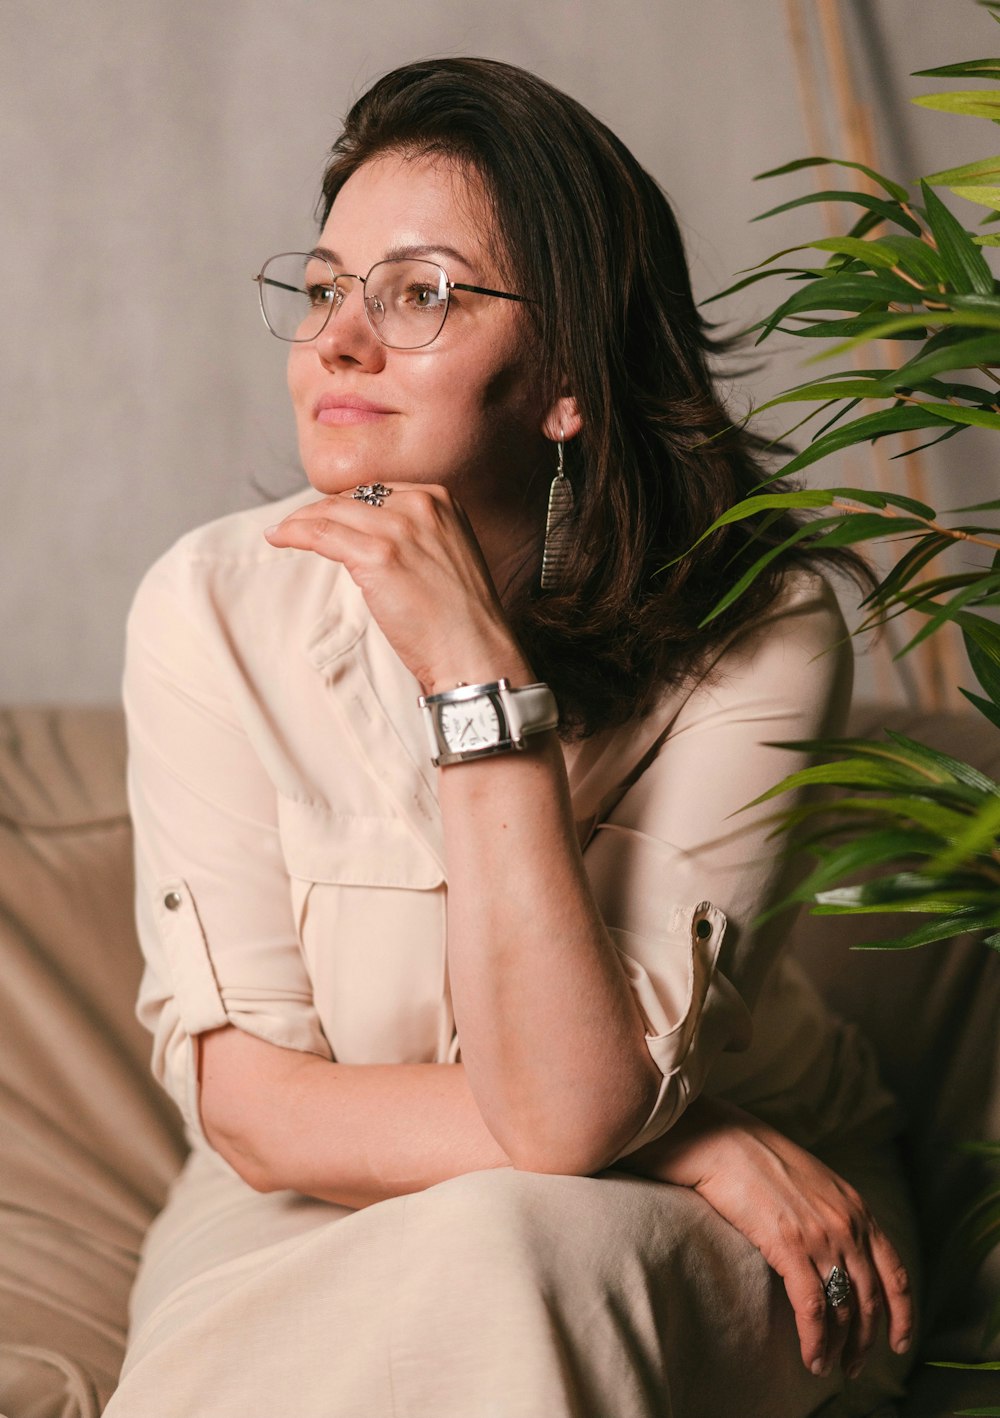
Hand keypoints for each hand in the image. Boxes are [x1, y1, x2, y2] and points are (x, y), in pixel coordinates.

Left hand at [264, 485, 530, 692]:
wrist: (475, 651)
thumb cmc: (460, 618)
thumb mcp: (445, 556)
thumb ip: (415, 536)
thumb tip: (364, 536)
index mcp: (442, 499)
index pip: (379, 491)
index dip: (347, 505)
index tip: (327, 519)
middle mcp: (423, 503)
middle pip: (354, 497)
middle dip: (322, 512)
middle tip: (297, 527)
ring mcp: (400, 527)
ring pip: (333, 512)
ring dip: (300, 521)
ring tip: (281, 533)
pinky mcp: (379, 554)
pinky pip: (322, 533)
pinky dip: (294, 533)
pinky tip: (278, 537)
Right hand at [620, 1097, 912, 1380]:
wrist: (724, 1141)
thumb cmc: (759, 1160)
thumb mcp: (814, 1182)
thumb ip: (834, 1214)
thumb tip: (839, 1253)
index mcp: (857, 1208)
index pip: (896, 1272)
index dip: (902, 1314)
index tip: (898, 1342)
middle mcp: (847, 1224)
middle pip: (871, 1299)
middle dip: (865, 1340)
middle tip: (854, 1366)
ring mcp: (821, 1236)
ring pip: (844, 1308)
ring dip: (840, 1347)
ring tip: (827, 1368)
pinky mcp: (790, 1246)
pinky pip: (813, 1307)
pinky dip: (815, 1339)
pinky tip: (810, 1357)